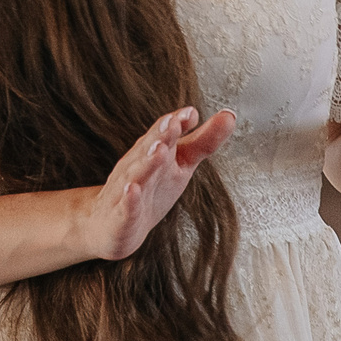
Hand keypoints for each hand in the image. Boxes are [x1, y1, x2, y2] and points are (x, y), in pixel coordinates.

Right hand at [76, 106, 235, 261]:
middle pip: (149, 148)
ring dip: (148, 162)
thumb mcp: (181, 164)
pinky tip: (132, 190)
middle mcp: (137, 165)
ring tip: (160, 151)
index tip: (191, 114)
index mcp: (153, 151)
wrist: (112, 226)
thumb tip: (229, 115)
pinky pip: (124, 207)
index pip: (164, 133)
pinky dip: (129, 199)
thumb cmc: (151, 189)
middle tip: (173, 123)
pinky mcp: (120, 217)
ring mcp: (125, 190)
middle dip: (161, 135)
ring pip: (136, 174)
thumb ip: (204, 141)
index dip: (177, 123)